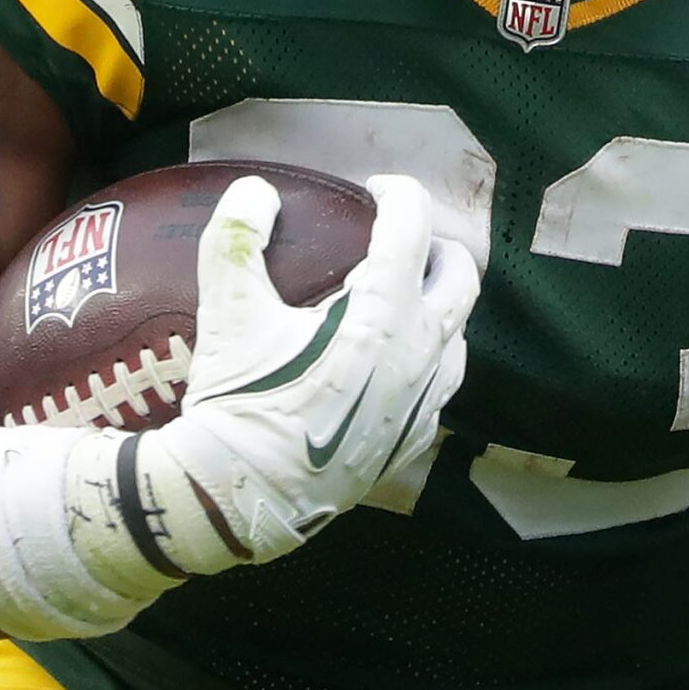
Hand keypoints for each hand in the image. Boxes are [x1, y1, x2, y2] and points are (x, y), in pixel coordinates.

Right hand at [141, 174, 475, 573]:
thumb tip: (254, 191)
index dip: (398, 194)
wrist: (241, 498)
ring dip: (437, 305)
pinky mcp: (415, 438)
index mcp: (386, 312)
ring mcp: (426, 400)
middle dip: (435, 247)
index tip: (374, 191)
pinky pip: (440, 385)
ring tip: (396, 300)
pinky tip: (387, 363)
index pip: (413, 226)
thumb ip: (237, 239)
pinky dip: (425, 359)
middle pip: (461, 276)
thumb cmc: (238, 402)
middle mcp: (422, 352)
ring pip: (459, 334)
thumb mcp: (228, 313)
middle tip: (396, 244)